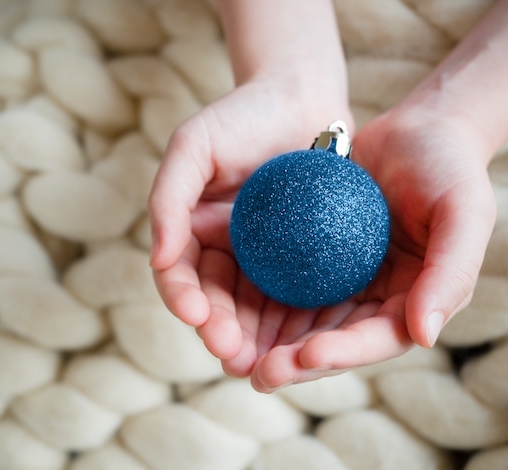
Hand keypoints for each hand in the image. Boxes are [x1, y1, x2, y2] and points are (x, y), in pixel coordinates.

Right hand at [148, 75, 353, 378]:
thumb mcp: (192, 146)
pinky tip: (304, 341)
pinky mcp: (303, 259)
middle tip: (233, 355)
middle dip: (220, 332)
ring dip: (255, 340)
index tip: (197, 316)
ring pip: (255, 311)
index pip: (180, 276)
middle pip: (217, 303)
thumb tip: (158, 259)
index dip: (183, 299)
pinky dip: (296, 322)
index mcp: (194, 233)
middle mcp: (228, 253)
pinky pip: (298, 296)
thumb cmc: (242, 115)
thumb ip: (168, 199)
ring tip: (263, 364)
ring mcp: (266, 259)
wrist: (302, 98)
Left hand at [247, 107, 496, 391]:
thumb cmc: (448, 168)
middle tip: (258, 373)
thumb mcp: (464, 212)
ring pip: (301, 320)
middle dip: (296, 361)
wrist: (416, 131)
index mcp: (411, 300)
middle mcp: (373, 298)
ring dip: (269, 341)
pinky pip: (284, 281)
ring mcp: (341, 278)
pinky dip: (258, 298)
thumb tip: (422, 335)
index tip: (306, 356)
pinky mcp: (313, 256)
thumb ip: (450, 274)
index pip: (377, 338)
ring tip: (234, 354)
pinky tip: (229, 308)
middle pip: (332, 340)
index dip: (344, 353)